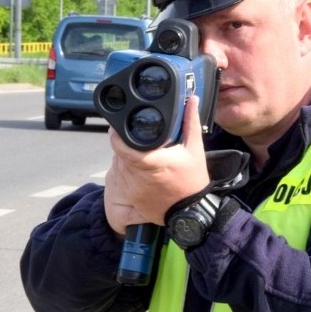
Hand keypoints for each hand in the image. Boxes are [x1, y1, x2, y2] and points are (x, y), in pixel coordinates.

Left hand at [103, 96, 210, 235]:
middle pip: (119, 153)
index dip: (115, 135)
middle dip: (124, 144)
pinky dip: (128, 172)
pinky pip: (123, 179)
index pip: (121, 146)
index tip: (117, 127)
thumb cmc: (192, 181)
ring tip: (142, 155)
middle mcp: (138, 175)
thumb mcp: (195, 149)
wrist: (191, 212)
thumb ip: (190, 123)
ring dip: (126, 158)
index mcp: (152, 161)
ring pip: (120, 165)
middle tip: (135, 139)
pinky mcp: (132, 197)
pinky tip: (142, 171)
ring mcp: (133, 188)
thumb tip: (191, 100)